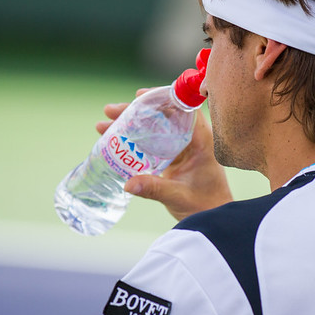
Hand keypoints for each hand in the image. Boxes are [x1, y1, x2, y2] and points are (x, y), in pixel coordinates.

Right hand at [97, 92, 232, 220]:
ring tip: (102, 126)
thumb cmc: (205, 206)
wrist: (212, 218)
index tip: (140, 96)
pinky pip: (152, 143)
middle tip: (110, 111)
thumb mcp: (178, 196)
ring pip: (154, 129)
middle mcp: (192, 140)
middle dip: (134, 112)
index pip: (184, 109)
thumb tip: (128, 184)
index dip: (162, 98)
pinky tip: (113, 142)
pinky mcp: (173, 159)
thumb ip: (155, 188)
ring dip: (130, 125)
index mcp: (201, 140)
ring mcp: (181, 149)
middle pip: (162, 116)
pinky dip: (134, 140)